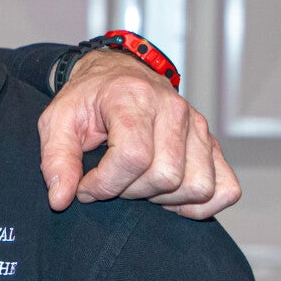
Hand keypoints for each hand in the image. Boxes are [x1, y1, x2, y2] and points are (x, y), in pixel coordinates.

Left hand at [38, 49, 238, 219]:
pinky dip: (198, 203)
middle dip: (130, 192)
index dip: (105, 185)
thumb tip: (60, 199)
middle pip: (165, 176)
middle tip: (111, 182)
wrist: (118, 76)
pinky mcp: (212, 144)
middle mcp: (174, 110)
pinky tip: (168, 195)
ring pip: (196, 187)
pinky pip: (225, 189)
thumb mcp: (57, 121)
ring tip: (137, 184)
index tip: (86, 186)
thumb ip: (56, 159)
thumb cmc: (88, 100)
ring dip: (162, 199)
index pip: (133, 157)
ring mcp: (198, 127)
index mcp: (134, 98)